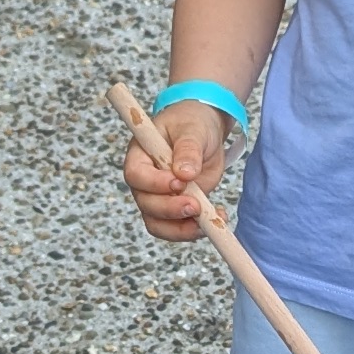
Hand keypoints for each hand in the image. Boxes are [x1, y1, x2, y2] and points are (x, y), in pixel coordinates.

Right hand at [126, 101, 229, 243]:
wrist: (204, 133)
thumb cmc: (192, 124)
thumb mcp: (192, 129)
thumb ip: (188, 149)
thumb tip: (185, 173)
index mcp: (140, 155)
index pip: (136, 175)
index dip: (154, 184)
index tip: (179, 183)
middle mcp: (145, 181)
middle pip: (146, 205)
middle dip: (170, 209)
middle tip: (196, 206)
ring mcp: (159, 198)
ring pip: (159, 224)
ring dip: (182, 228)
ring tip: (209, 220)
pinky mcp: (176, 208)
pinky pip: (178, 228)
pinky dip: (196, 229)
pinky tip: (216, 218)